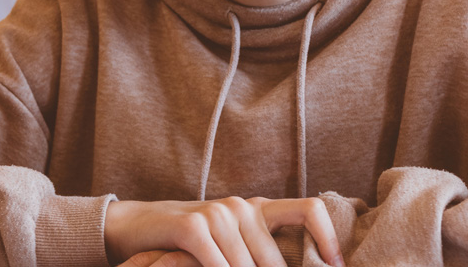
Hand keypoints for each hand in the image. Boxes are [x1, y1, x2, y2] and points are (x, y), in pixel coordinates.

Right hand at [105, 198, 343, 266]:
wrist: (137, 226)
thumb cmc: (189, 242)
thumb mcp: (229, 242)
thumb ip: (259, 251)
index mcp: (258, 209)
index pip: (310, 211)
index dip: (330, 239)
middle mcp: (242, 207)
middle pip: (276, 261)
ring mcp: (218, 214)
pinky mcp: (193, 227)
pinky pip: (219, 266)